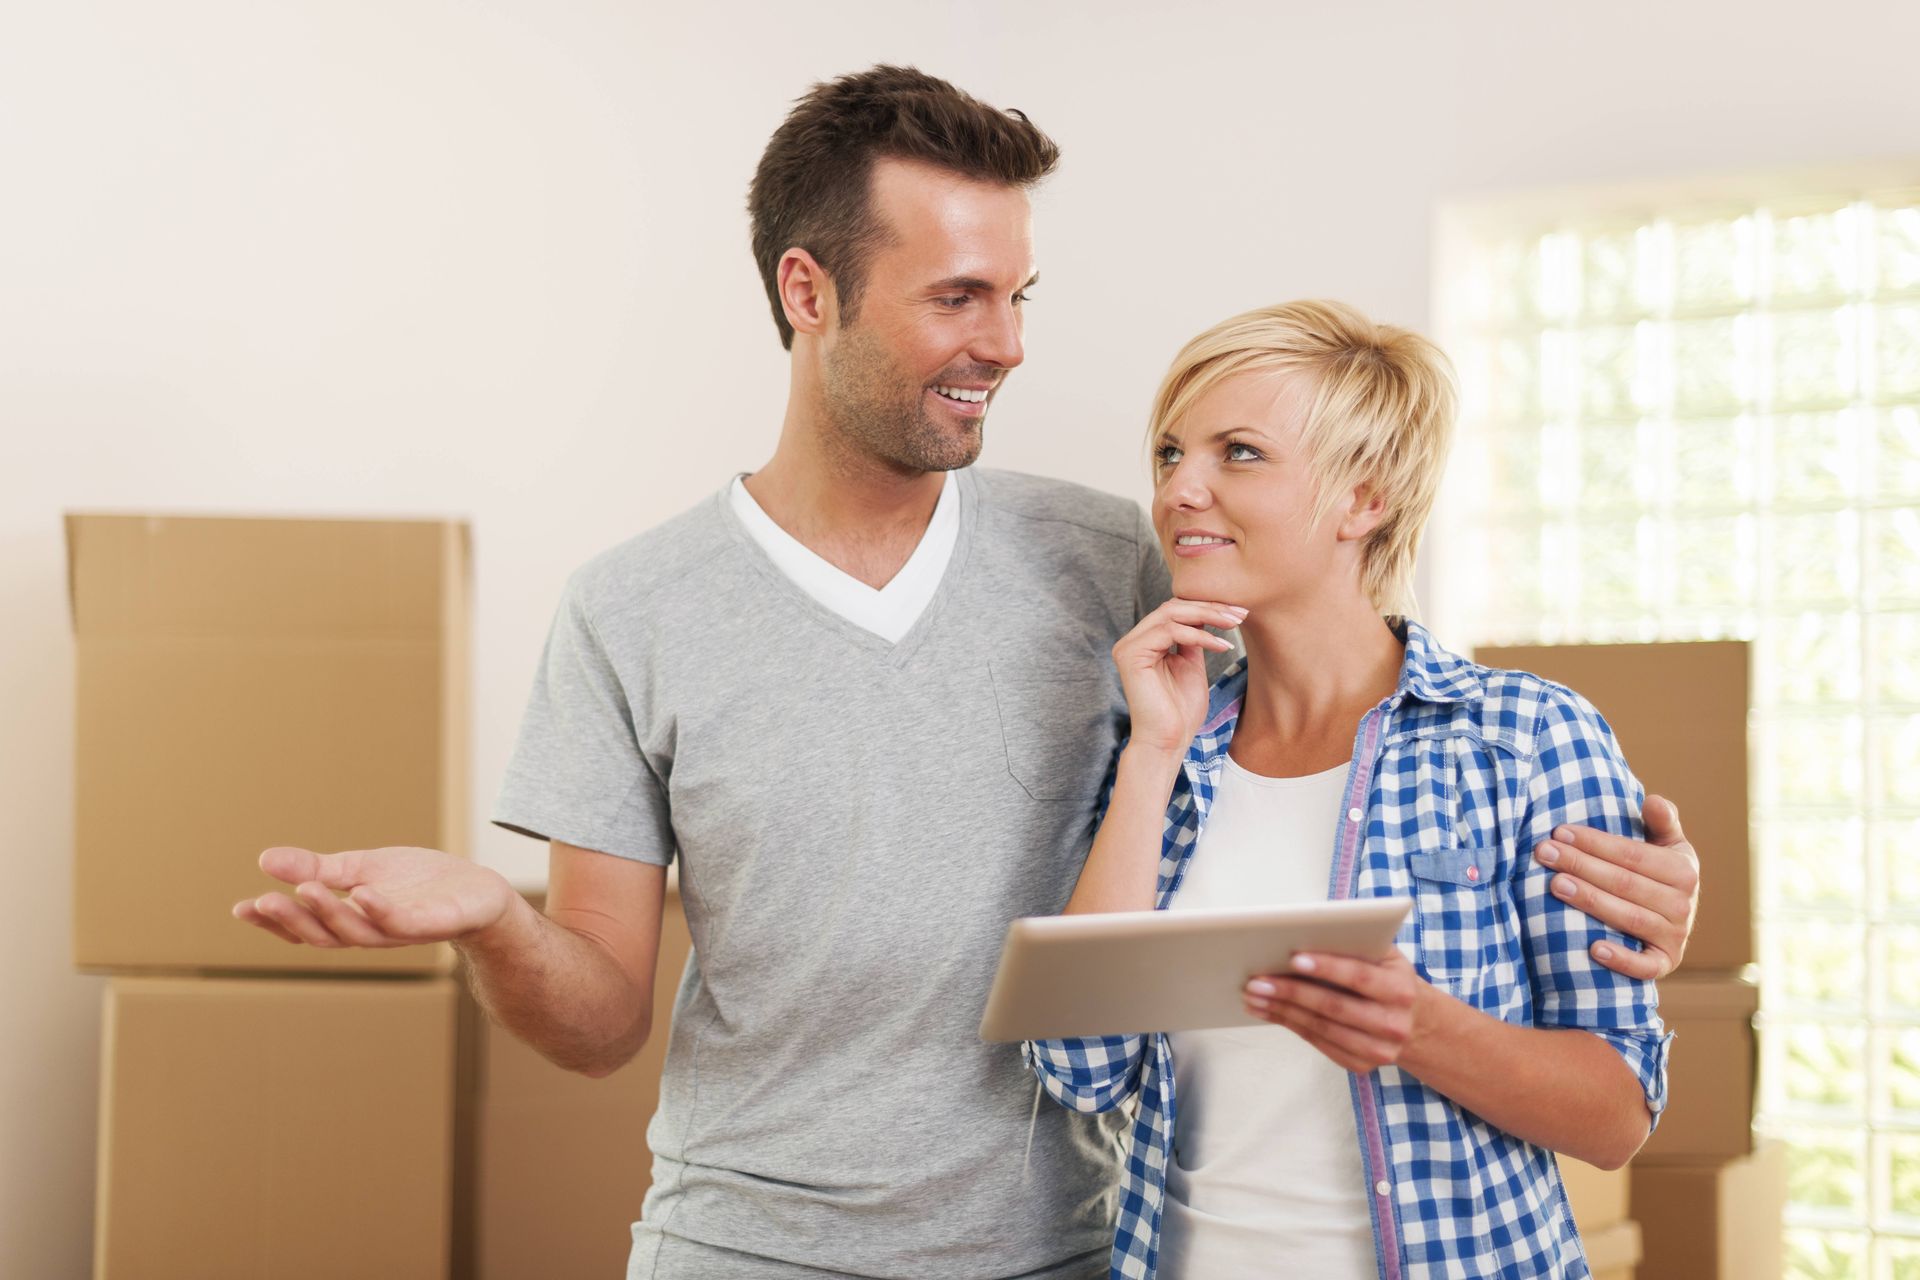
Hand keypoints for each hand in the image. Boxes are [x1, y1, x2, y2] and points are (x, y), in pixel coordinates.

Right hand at [232, 845, 517, 948]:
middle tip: (262, 902)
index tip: (240, 908)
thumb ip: (318, 869)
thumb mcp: (363, 868)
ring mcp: (400, 930)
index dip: (272, 921)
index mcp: (349, 919)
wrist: (479, 892)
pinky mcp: (432, 924)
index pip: (304, 926)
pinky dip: (381, 910)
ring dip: (329, 913)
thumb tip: (264, 859)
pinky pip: (401, 923)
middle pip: (323, 935)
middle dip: (292, 919)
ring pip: (357, 932)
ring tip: (305, 889)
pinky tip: (363, 892)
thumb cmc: (420, 883)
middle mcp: (370, 931)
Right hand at [1111, 598, 1243, 753]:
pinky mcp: (1131, 655)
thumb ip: (1193, 640)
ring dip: (1208, 616)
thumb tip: (1206, 615)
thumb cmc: (1180, 712)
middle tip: (1240, 614)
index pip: (1175, 611)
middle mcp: (1133, 641)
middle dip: (1210, 607)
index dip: (1207, 607)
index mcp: (1145, 643)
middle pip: (1173, 607)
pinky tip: (1220, 645)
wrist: (1168, 742)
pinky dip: (1199, 635)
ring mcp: (1128, 646)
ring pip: (1171, 614)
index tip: (1238, 613)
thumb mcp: (1192, 666)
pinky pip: (1169, 631)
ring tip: (1234, 625)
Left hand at [1243, 950, 1430, 1073]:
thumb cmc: (1388, 978)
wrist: (1415, 1023)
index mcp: (1400, 990)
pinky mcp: (1361, 1065)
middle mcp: (1393, 1024)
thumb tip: (1305, 932)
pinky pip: (1319, 1043)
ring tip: (1254, 996)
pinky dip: (1290, 1025)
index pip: (1359, 977)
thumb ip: (1356, 944)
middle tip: (1257, 981)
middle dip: (1291, 992)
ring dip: (1282, 1011)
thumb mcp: (1385, 956)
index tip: (1293, 958)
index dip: (1327, 967)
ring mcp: (1378, 1050)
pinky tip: (1269, 1012)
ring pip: (1321, 1028)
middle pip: (1333, 1006)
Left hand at [1535, 794, 1699, 979]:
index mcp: (1683, 871)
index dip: (1596, 842)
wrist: (1674, 920)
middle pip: (1625, 883)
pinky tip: (1592, 949)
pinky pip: (1645, 967)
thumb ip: (1661, 821)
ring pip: (1629, 918)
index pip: (1633, 855)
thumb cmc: (1658, 873)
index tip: (1560, 832)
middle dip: (1582, 866)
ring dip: (1591, 902)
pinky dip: (1622, 960)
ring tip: (1556, 885)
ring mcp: (1675, 937)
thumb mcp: (1667, 844)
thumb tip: (1651, 801)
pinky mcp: (1665, 963)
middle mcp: (1683, 905)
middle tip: (1544, 853)